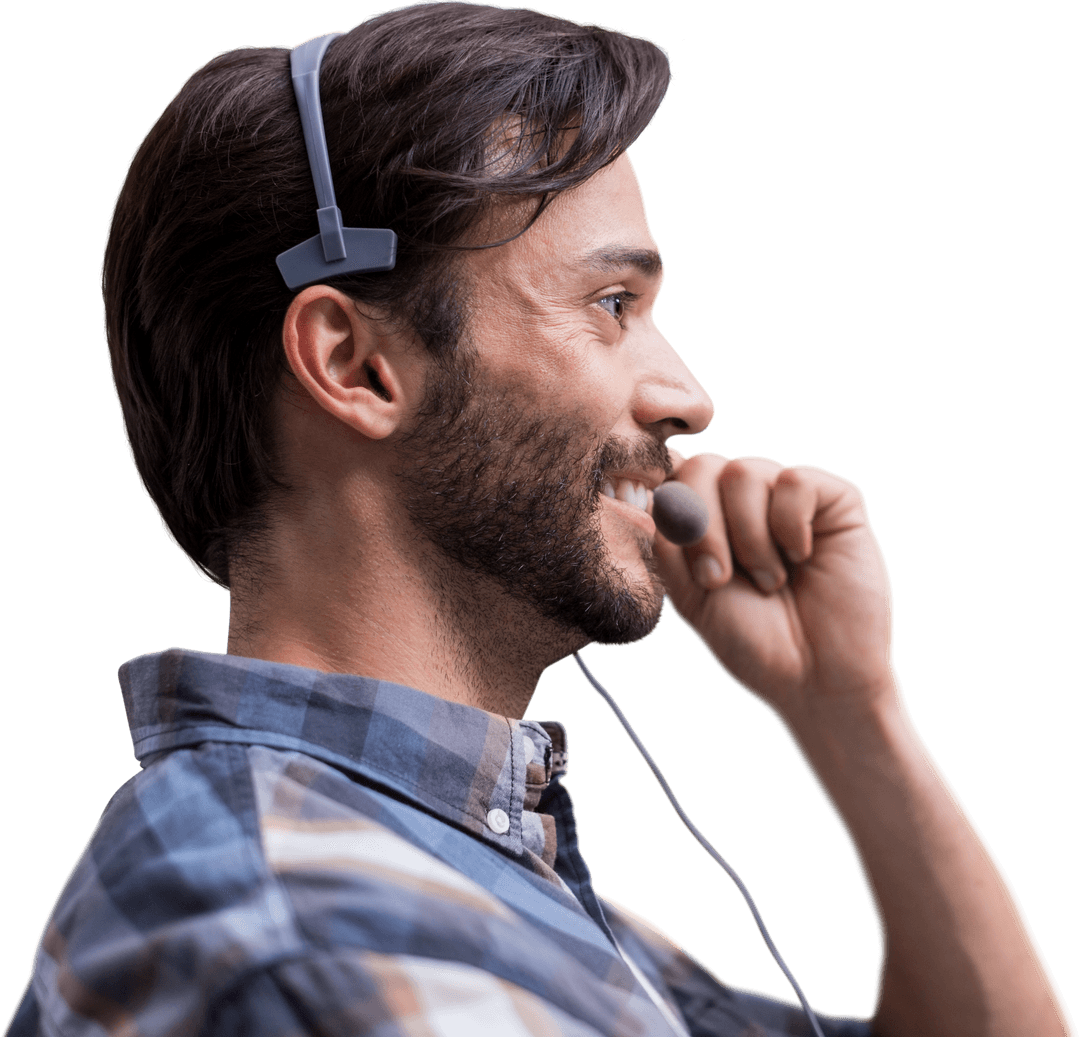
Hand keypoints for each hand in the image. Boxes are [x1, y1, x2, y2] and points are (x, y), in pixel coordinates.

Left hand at [652, 449, 898, 723]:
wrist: (817, 679)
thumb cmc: (753, 642)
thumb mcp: (691, 597)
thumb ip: (667, 545)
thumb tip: (649, 497)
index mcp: (705, 521)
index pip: (672, 479)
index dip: (669, 506)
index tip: (680, 554)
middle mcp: (743, 502)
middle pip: (701, 466)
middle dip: (702, 526)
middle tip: (717, 579)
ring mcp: (786, 497)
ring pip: (743, 472)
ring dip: (749, 537)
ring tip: (770, 581)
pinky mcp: (834, 500)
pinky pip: (795, 480)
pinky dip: (790, 524)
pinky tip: (801, 556)